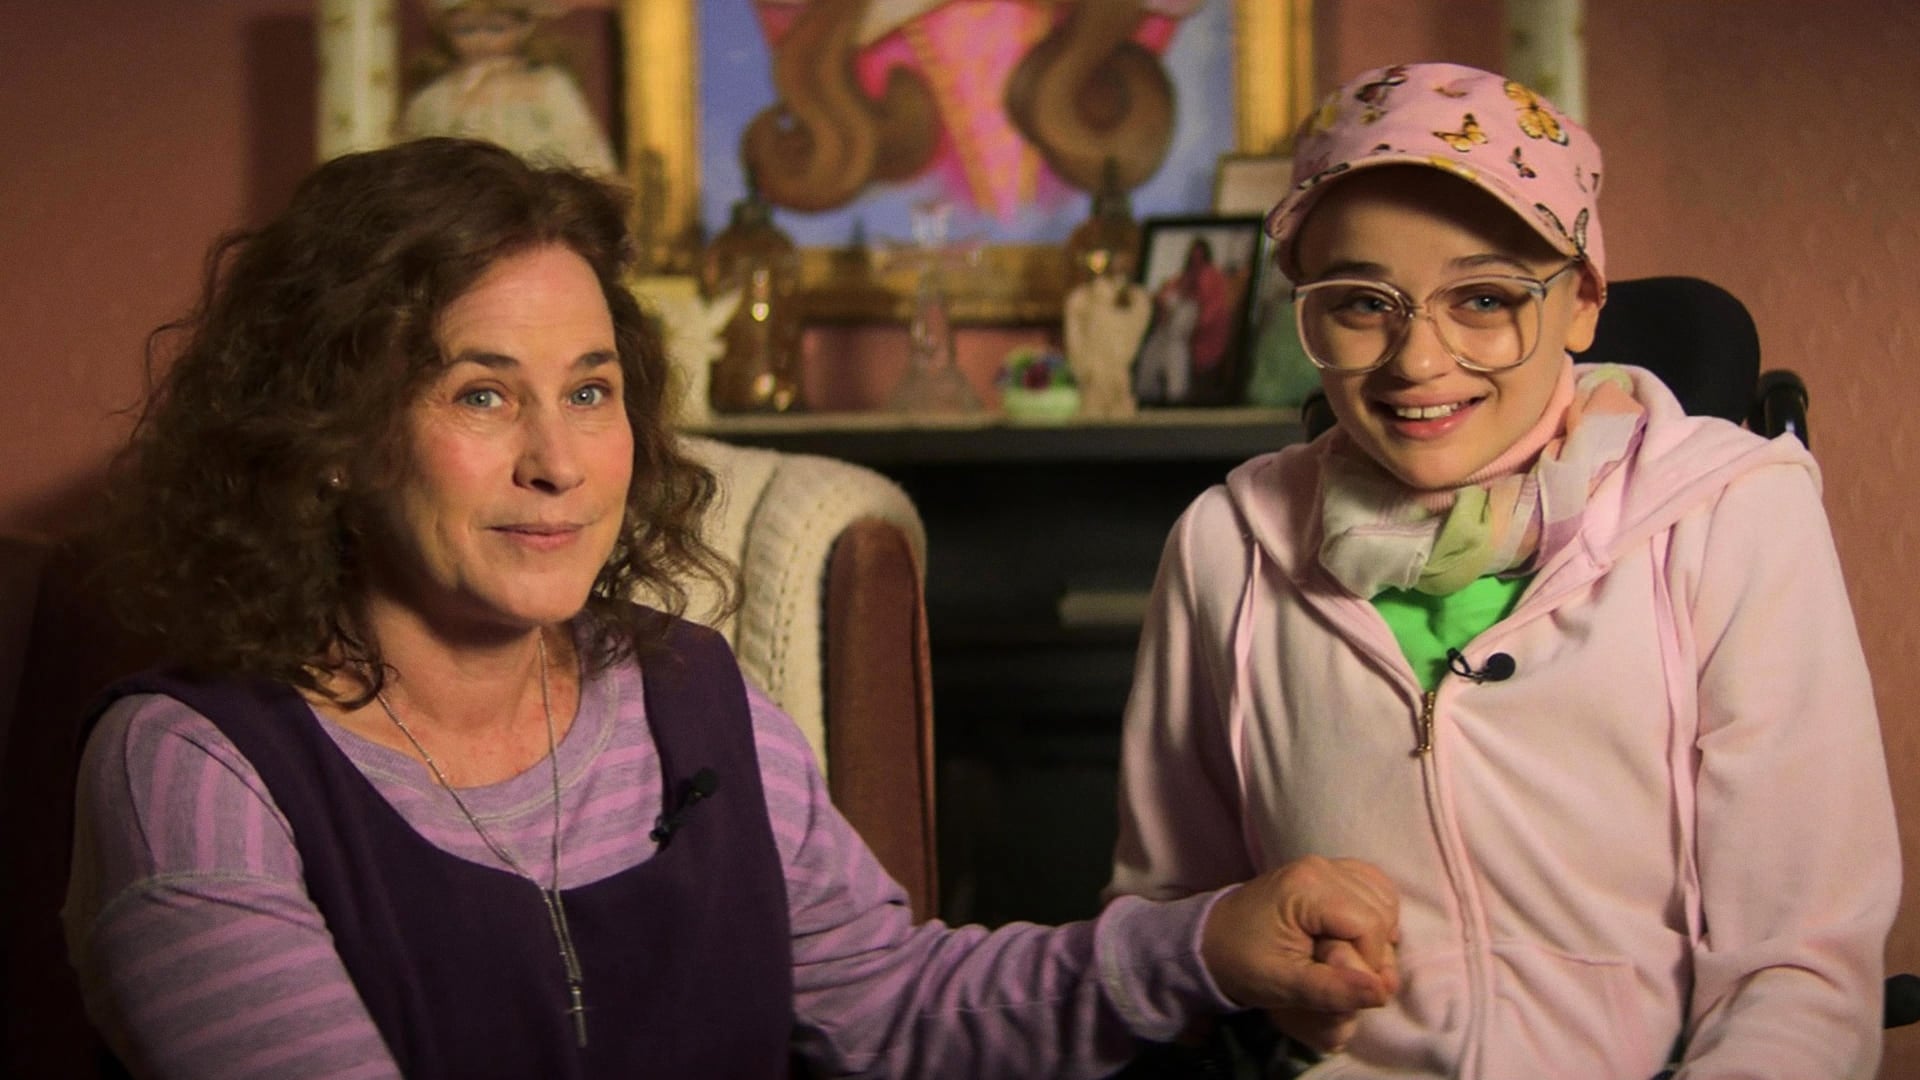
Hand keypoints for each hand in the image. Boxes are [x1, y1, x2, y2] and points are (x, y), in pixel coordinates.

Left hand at [1200, 856, 1399, 1049]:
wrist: (1209, 941)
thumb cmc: (1242, 962)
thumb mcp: (1283, 985)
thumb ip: (1332, 990)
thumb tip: (1380, 991)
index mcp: (1307, 887)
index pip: (1370, 924)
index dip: (1369, 961)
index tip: (1346, 985)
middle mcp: (1320, 867)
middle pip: (1380, 909)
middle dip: (1374, 950)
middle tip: (1346, 977)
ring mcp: (1324, 865)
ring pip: (1382, 896)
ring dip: (1378, 933)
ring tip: (1349, 959)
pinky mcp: (1326, 871)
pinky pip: (1372, 886)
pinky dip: (1374, 913)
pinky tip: (1355, 938)